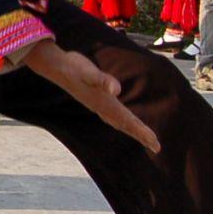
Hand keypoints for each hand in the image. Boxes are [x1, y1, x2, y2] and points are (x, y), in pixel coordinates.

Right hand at [20, 39, 159, 154]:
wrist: (56, 66)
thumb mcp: (89, 71)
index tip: (156, 145)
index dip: (142, 133)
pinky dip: (121, 121)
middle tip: (156, 146)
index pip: (128, 121)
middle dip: (140, 135)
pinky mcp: (94, 99)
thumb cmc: (74, 68)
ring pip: (118, 122)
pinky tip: (121, 119)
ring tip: (143, 137)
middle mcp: (102, 107)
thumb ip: (102, 80)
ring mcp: (97, 104)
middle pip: (125, 125)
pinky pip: (112, 115)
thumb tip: (116, 89)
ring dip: (131, 130)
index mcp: (105, 103)